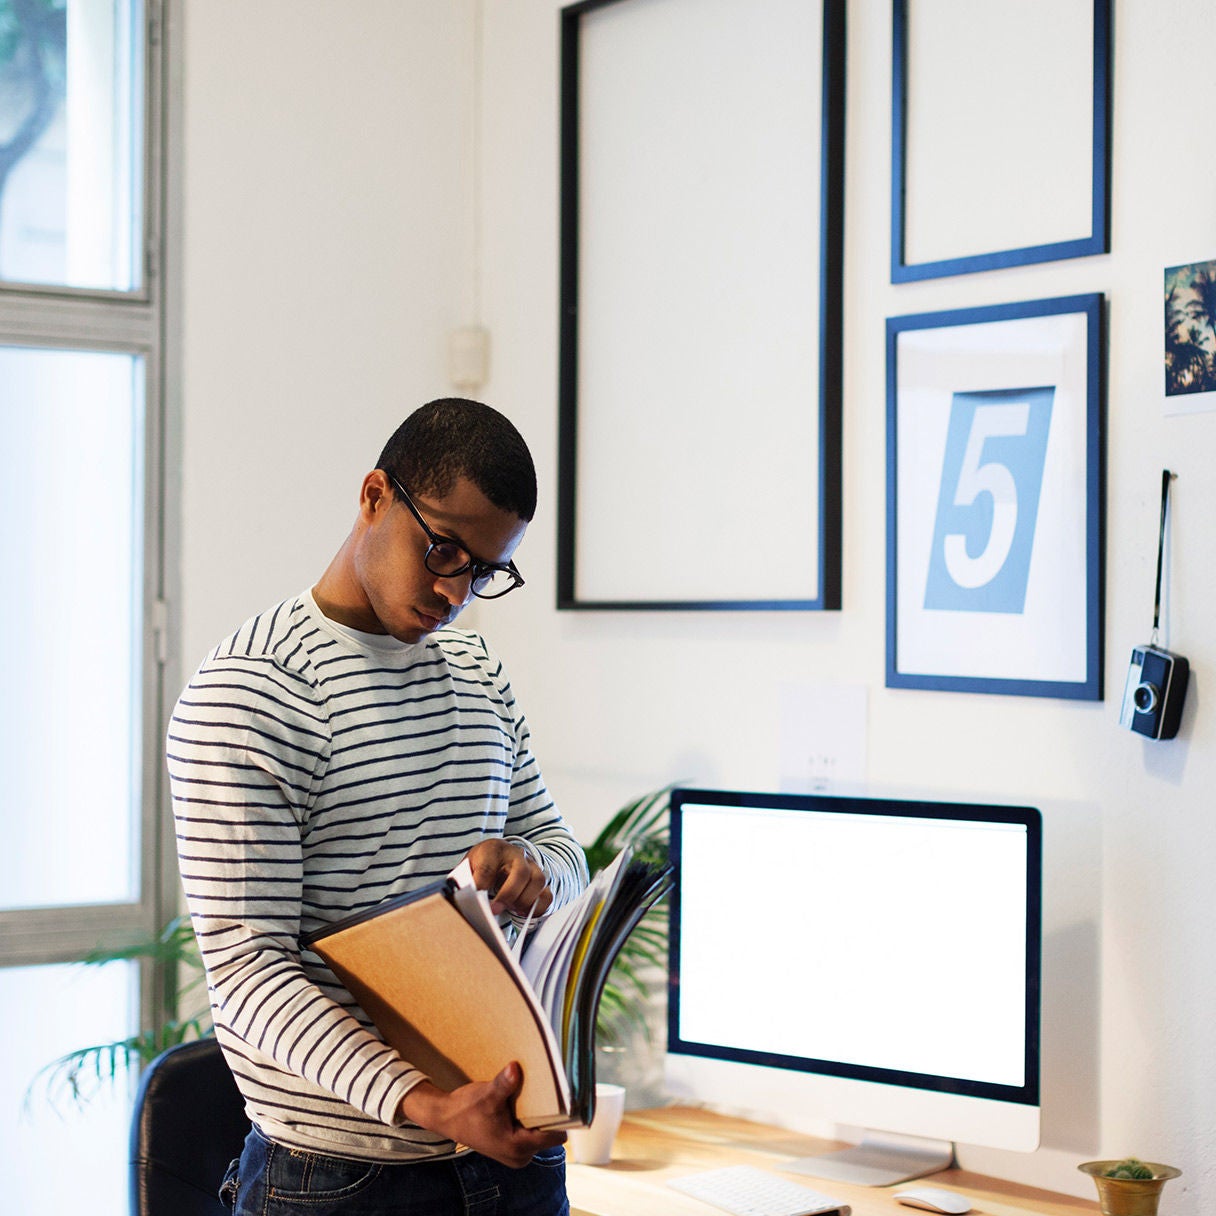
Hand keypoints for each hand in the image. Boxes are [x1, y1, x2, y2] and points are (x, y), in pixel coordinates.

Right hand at [398, 1061, 565, 1167]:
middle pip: (550, 1135)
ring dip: (540, 1117)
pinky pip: (532, 1134)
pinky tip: (527, 1103)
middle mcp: (520, 1156)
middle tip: (552, 1091)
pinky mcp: (512, 1149)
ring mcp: (516, 1154)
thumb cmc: (467, 1108)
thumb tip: (515, 1068)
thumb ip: (504, 1084)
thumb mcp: (487, 1094)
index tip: (568, 1098)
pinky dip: (531, 1120)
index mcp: (518, 1147)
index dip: (562, 1118)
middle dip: (551, 1116)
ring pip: (541, 1134)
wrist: (446, 1117)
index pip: (554, 1136)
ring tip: (539, 1095)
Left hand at [464, 838, 551, 917]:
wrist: (499, 856)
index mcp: (493, 850)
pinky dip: (537, 908)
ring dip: (524, 900)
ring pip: (538, 881)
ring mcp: (532, 866)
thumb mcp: (468, 866)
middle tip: (495, 910)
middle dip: (508, 894)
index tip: (476, 899)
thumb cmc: (482, 864)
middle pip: (520, 872)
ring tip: (511, 910)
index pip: (488, 867)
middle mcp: (516, 855)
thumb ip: (464, 881)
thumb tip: (459, 900)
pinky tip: (523, 912)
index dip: (482, 885)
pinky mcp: (540, 880)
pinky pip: (547, 895)